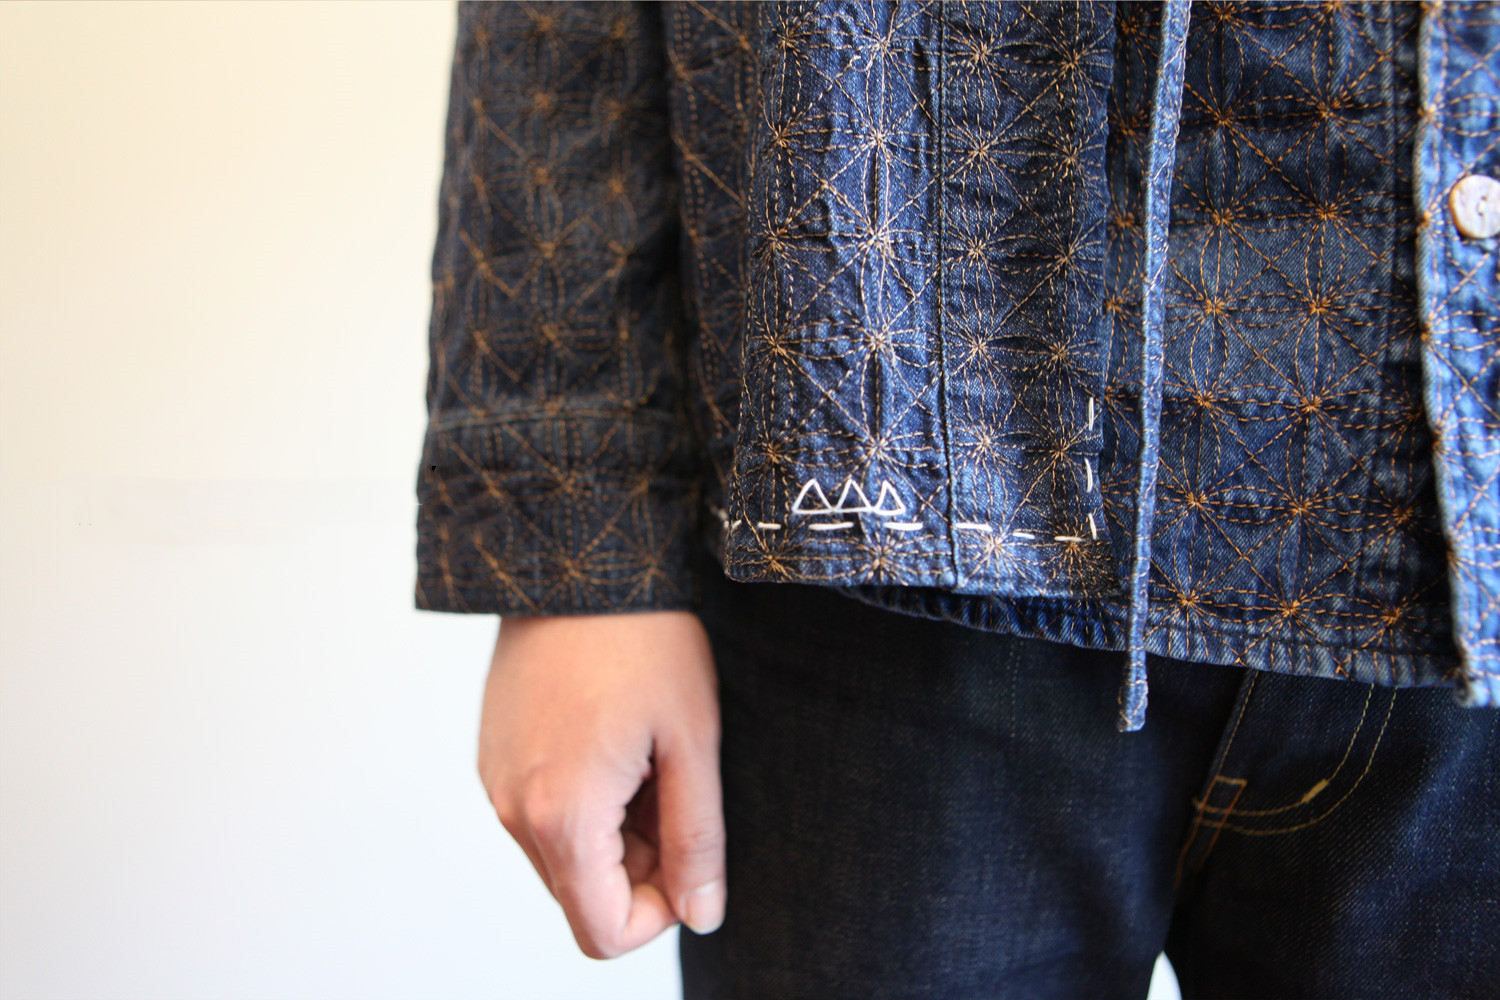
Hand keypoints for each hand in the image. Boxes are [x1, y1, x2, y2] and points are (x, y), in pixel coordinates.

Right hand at [477, 610, 724, 958]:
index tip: (690, 857)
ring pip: (563, 855)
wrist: (579, 558)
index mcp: (562, 816)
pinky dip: (584, 802)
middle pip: (582, 895)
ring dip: (614, 833)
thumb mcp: (693, 742)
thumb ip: (696, 840)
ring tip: (647, 757)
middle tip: (676, 788)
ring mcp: (496, 780)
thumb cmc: (644, 640)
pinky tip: (615, 740)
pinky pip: (541, 812)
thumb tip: (701, 913)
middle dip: (640, 868)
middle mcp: (513, 809)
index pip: (603, 931)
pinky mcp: (493, 753)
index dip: (660, 915)